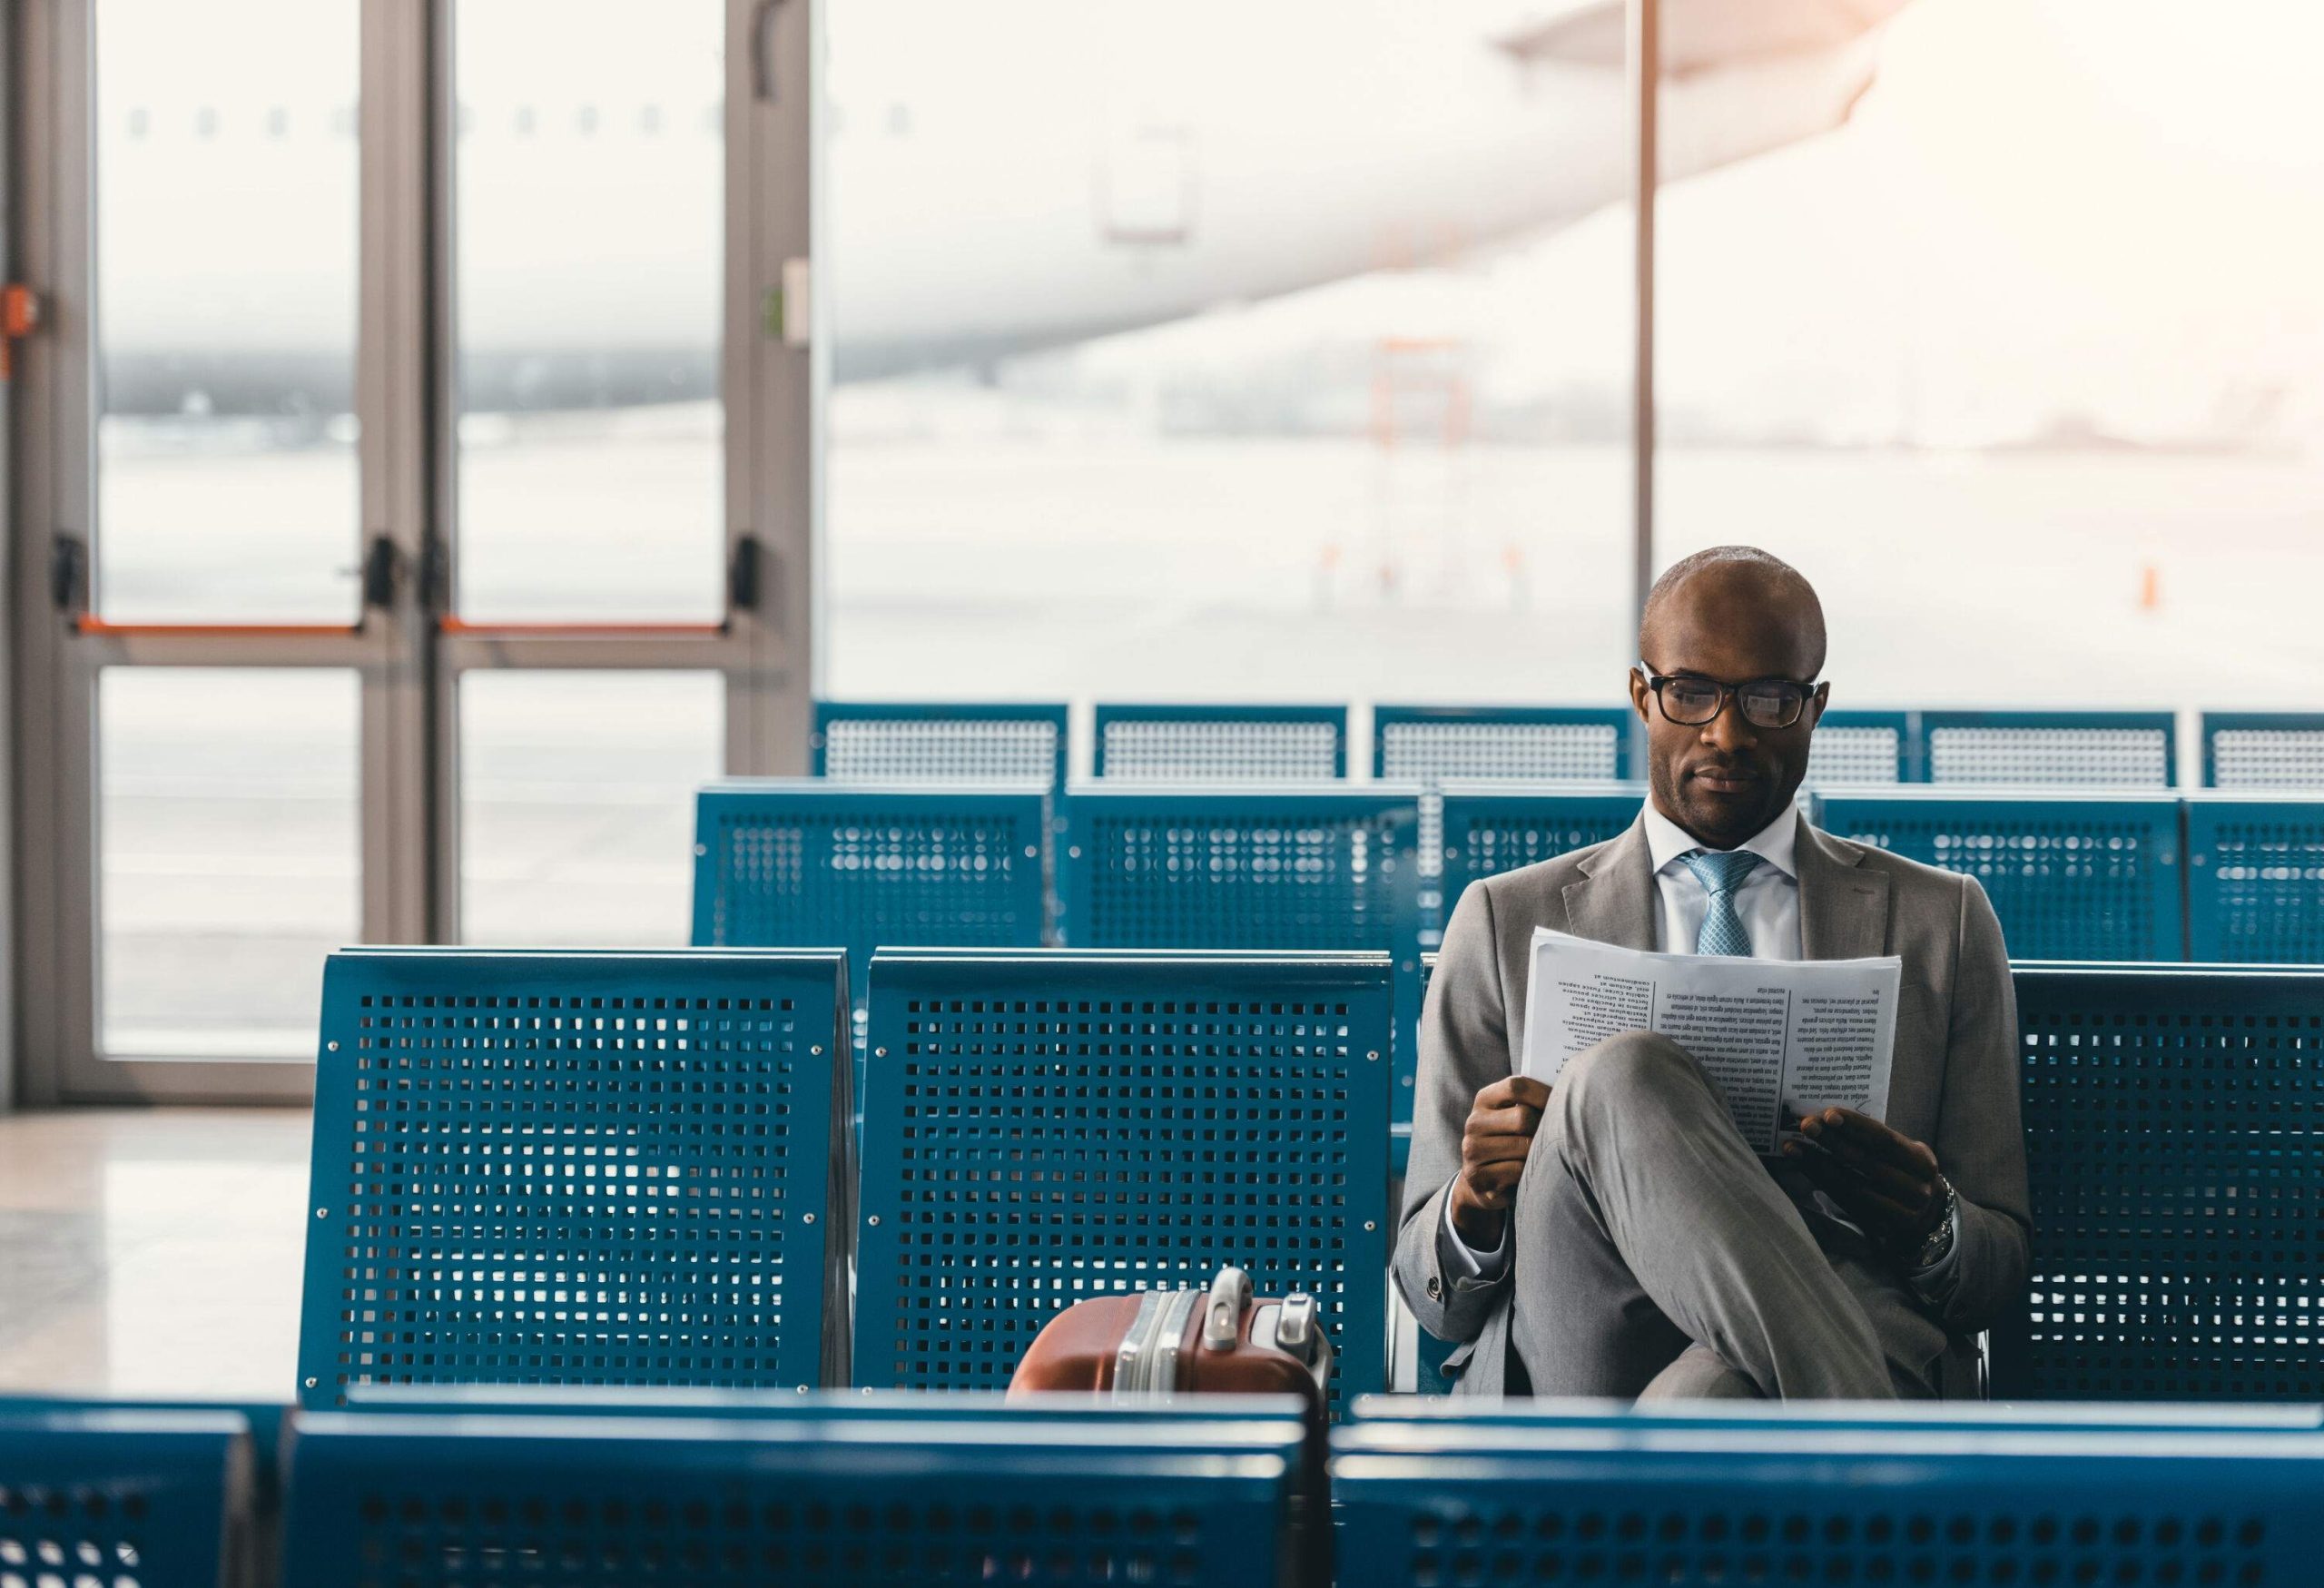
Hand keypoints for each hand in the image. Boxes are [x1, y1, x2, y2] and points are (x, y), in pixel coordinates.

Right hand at [1448, 1075, 1550, 1248]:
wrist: (1486, 1181)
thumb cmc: (1513, 1141)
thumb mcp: (1514, 1115)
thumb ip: (1531, 1101)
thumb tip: (1569, 1090)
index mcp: (1484, 1100)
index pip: (1516, 1086)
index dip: (1544, 1093)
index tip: (1563, 1103)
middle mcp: (1474, 1124)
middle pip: (1523, 1117)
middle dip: (1544, 1128)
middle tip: (1556, 1136)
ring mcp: (1473, 1151)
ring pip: (1524, 1147)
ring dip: (1539, 1153)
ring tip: (1543, 1157)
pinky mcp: (1479, 1177)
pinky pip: (1519, 1171)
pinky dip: (1530, 1173)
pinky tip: (1529, 1174)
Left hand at [1779, 1107, 1946, 1259]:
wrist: (1924, 1214)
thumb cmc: (1901, 1171)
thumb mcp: (1902, 1154)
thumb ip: (1875, 1140)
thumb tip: (1829, 1118)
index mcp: (1922, 1161)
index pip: (1885, 1140)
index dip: (1856, 1126)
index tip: (1828, 1114)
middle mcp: (1916, 1188)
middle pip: (1866, 1161)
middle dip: (1832, 1141)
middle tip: (1805, 1125)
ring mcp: (1900, 1212)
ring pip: (1852, 1184)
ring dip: (1819, 1163)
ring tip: (1793, 1147)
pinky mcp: (1882, 1226)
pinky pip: (1846, 1201)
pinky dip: (1823, 1182)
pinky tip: (1806, 1167)